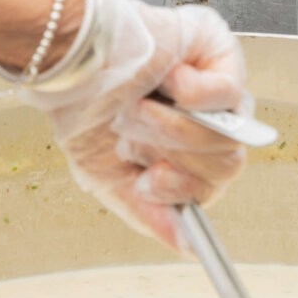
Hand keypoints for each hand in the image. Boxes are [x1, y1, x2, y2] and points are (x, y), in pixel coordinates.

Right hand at [17, 0, 250, 247]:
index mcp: (179, 148)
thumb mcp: (104, 173)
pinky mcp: (219, 50)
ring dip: (173, 125)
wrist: (68, 56)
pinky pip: (228, 93)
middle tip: (133, 131)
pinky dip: (190, 92)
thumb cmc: (79, 101)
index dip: (182, 190)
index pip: (209, 188)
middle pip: (226, 167)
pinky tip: (165, 77)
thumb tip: (186, 247)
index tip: (148, 177)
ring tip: (140, 105)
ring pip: (228, 136)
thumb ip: (147, 211)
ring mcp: (214, 84)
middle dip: (171, 153)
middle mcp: (202, 119)